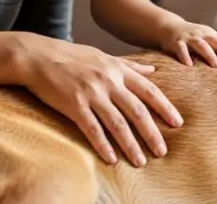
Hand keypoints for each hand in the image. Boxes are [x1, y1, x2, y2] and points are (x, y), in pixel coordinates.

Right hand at [13, 33, 182, 167]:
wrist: (39, 56)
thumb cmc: (72, 56)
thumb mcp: (105, 56)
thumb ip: (130, 66)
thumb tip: (153, 71)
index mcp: (118, 70)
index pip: (149, 90)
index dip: (164, 107)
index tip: (177, 122)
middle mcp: (109, 81)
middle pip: (137, 110)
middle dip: (152, 132)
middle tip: (162, 150)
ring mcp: (92, 93)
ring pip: (117, 123)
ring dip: (130, 144)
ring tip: (140, 161)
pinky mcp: (74, 105)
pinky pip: (92, 129)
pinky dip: (103, 145)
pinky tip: (111, 159)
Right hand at [159, 20, 216, 67]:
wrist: (169, 26)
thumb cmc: (194, 34)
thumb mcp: (211, 34)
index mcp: (210, 34)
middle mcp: (201, 34)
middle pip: (216, 41)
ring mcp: (189, 38)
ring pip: (201, 45)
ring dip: (209, 54)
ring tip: (216, 66)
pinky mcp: (177, 42)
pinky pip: (181, 49)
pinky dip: (185, 56)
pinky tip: (189, 65)